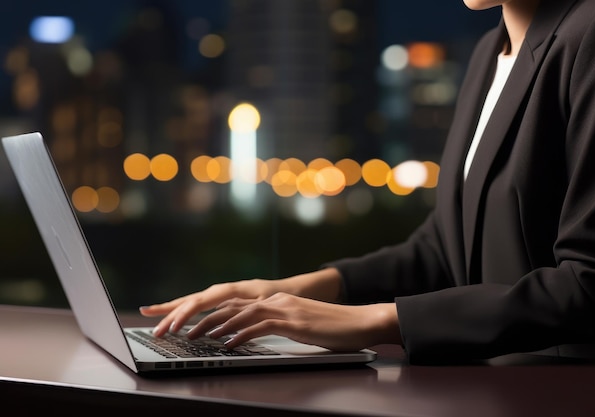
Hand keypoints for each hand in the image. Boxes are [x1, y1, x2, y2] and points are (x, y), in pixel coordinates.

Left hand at [139, 268, 342, 336]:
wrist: (360, 322)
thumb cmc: (330, 327)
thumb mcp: (297, 324)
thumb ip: (273, 325)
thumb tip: (250, 334)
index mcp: (273, 300)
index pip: (230, 303)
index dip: (203, 310)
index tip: (177, 318)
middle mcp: (273, 300)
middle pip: (227, 305)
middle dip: (197, 316)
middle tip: (173, 328)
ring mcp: (282, 309)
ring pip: (239, 314)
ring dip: (212, 327)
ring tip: (192, 337)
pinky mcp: (292, 322)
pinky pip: (259, 327)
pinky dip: (240, 336)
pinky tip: (227, 345)